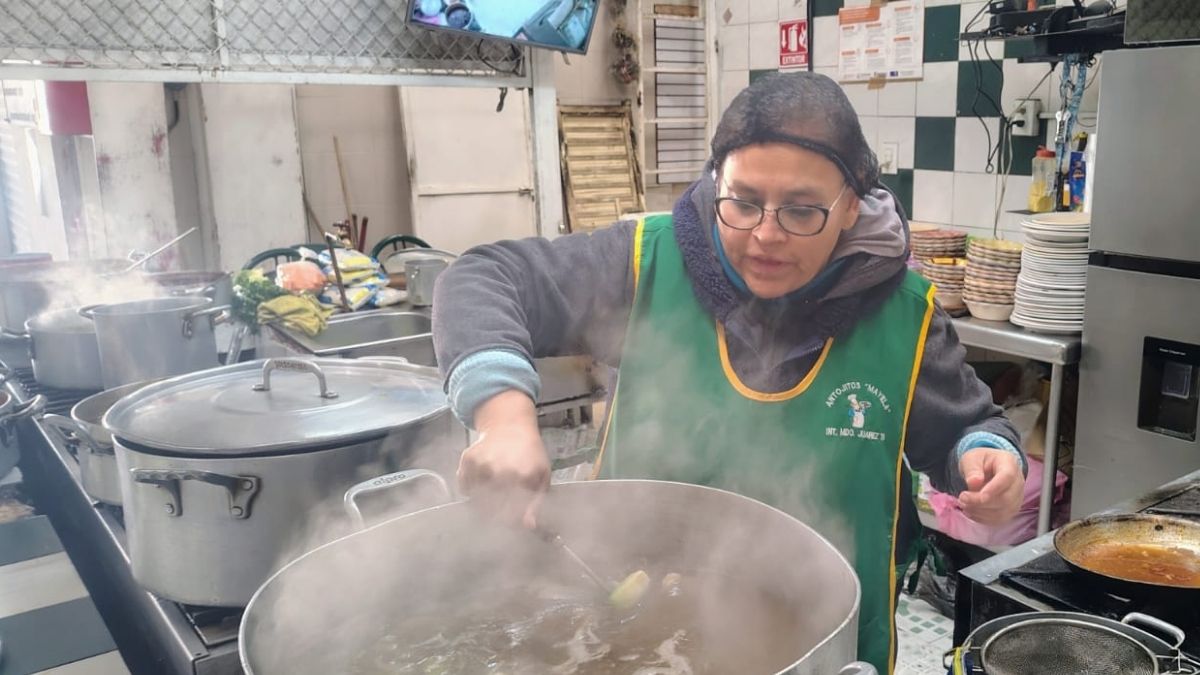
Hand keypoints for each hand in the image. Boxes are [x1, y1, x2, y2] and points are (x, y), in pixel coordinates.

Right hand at [457, 390, 549, 528]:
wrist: (510, 425)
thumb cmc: (530, 453)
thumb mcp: (542, 475)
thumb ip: (536, 503)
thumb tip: (529, 527)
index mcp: (523, 476)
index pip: (511, 515)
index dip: (510, 520)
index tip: (512, 518)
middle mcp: (500, 471)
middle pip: (491, 510)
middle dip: (495, 513)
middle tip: (501, 505)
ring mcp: (482, 465)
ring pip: (476, 501)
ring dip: (483, 501)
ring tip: (494, 488)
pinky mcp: (467, 460)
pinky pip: (464, 488)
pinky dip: (470, 489)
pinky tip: (482, 479)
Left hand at [957, 448, 1024, 524]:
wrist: (986, 469)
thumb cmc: (980, 461)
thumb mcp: (971, 458)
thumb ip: (972, 468)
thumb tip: (974, 482)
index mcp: (1009, 464)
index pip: (1007, 477)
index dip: (993, 489)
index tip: (978, 496)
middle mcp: (1018, 482)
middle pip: (1006, 498)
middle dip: (981, 502)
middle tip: (962, 498)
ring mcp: (1016, 498)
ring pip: (1002, 512)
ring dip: (980, 511)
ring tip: (964, 504)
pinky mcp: (1010, 510)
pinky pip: (999, 519)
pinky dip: (982, 518)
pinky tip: (970, 511)